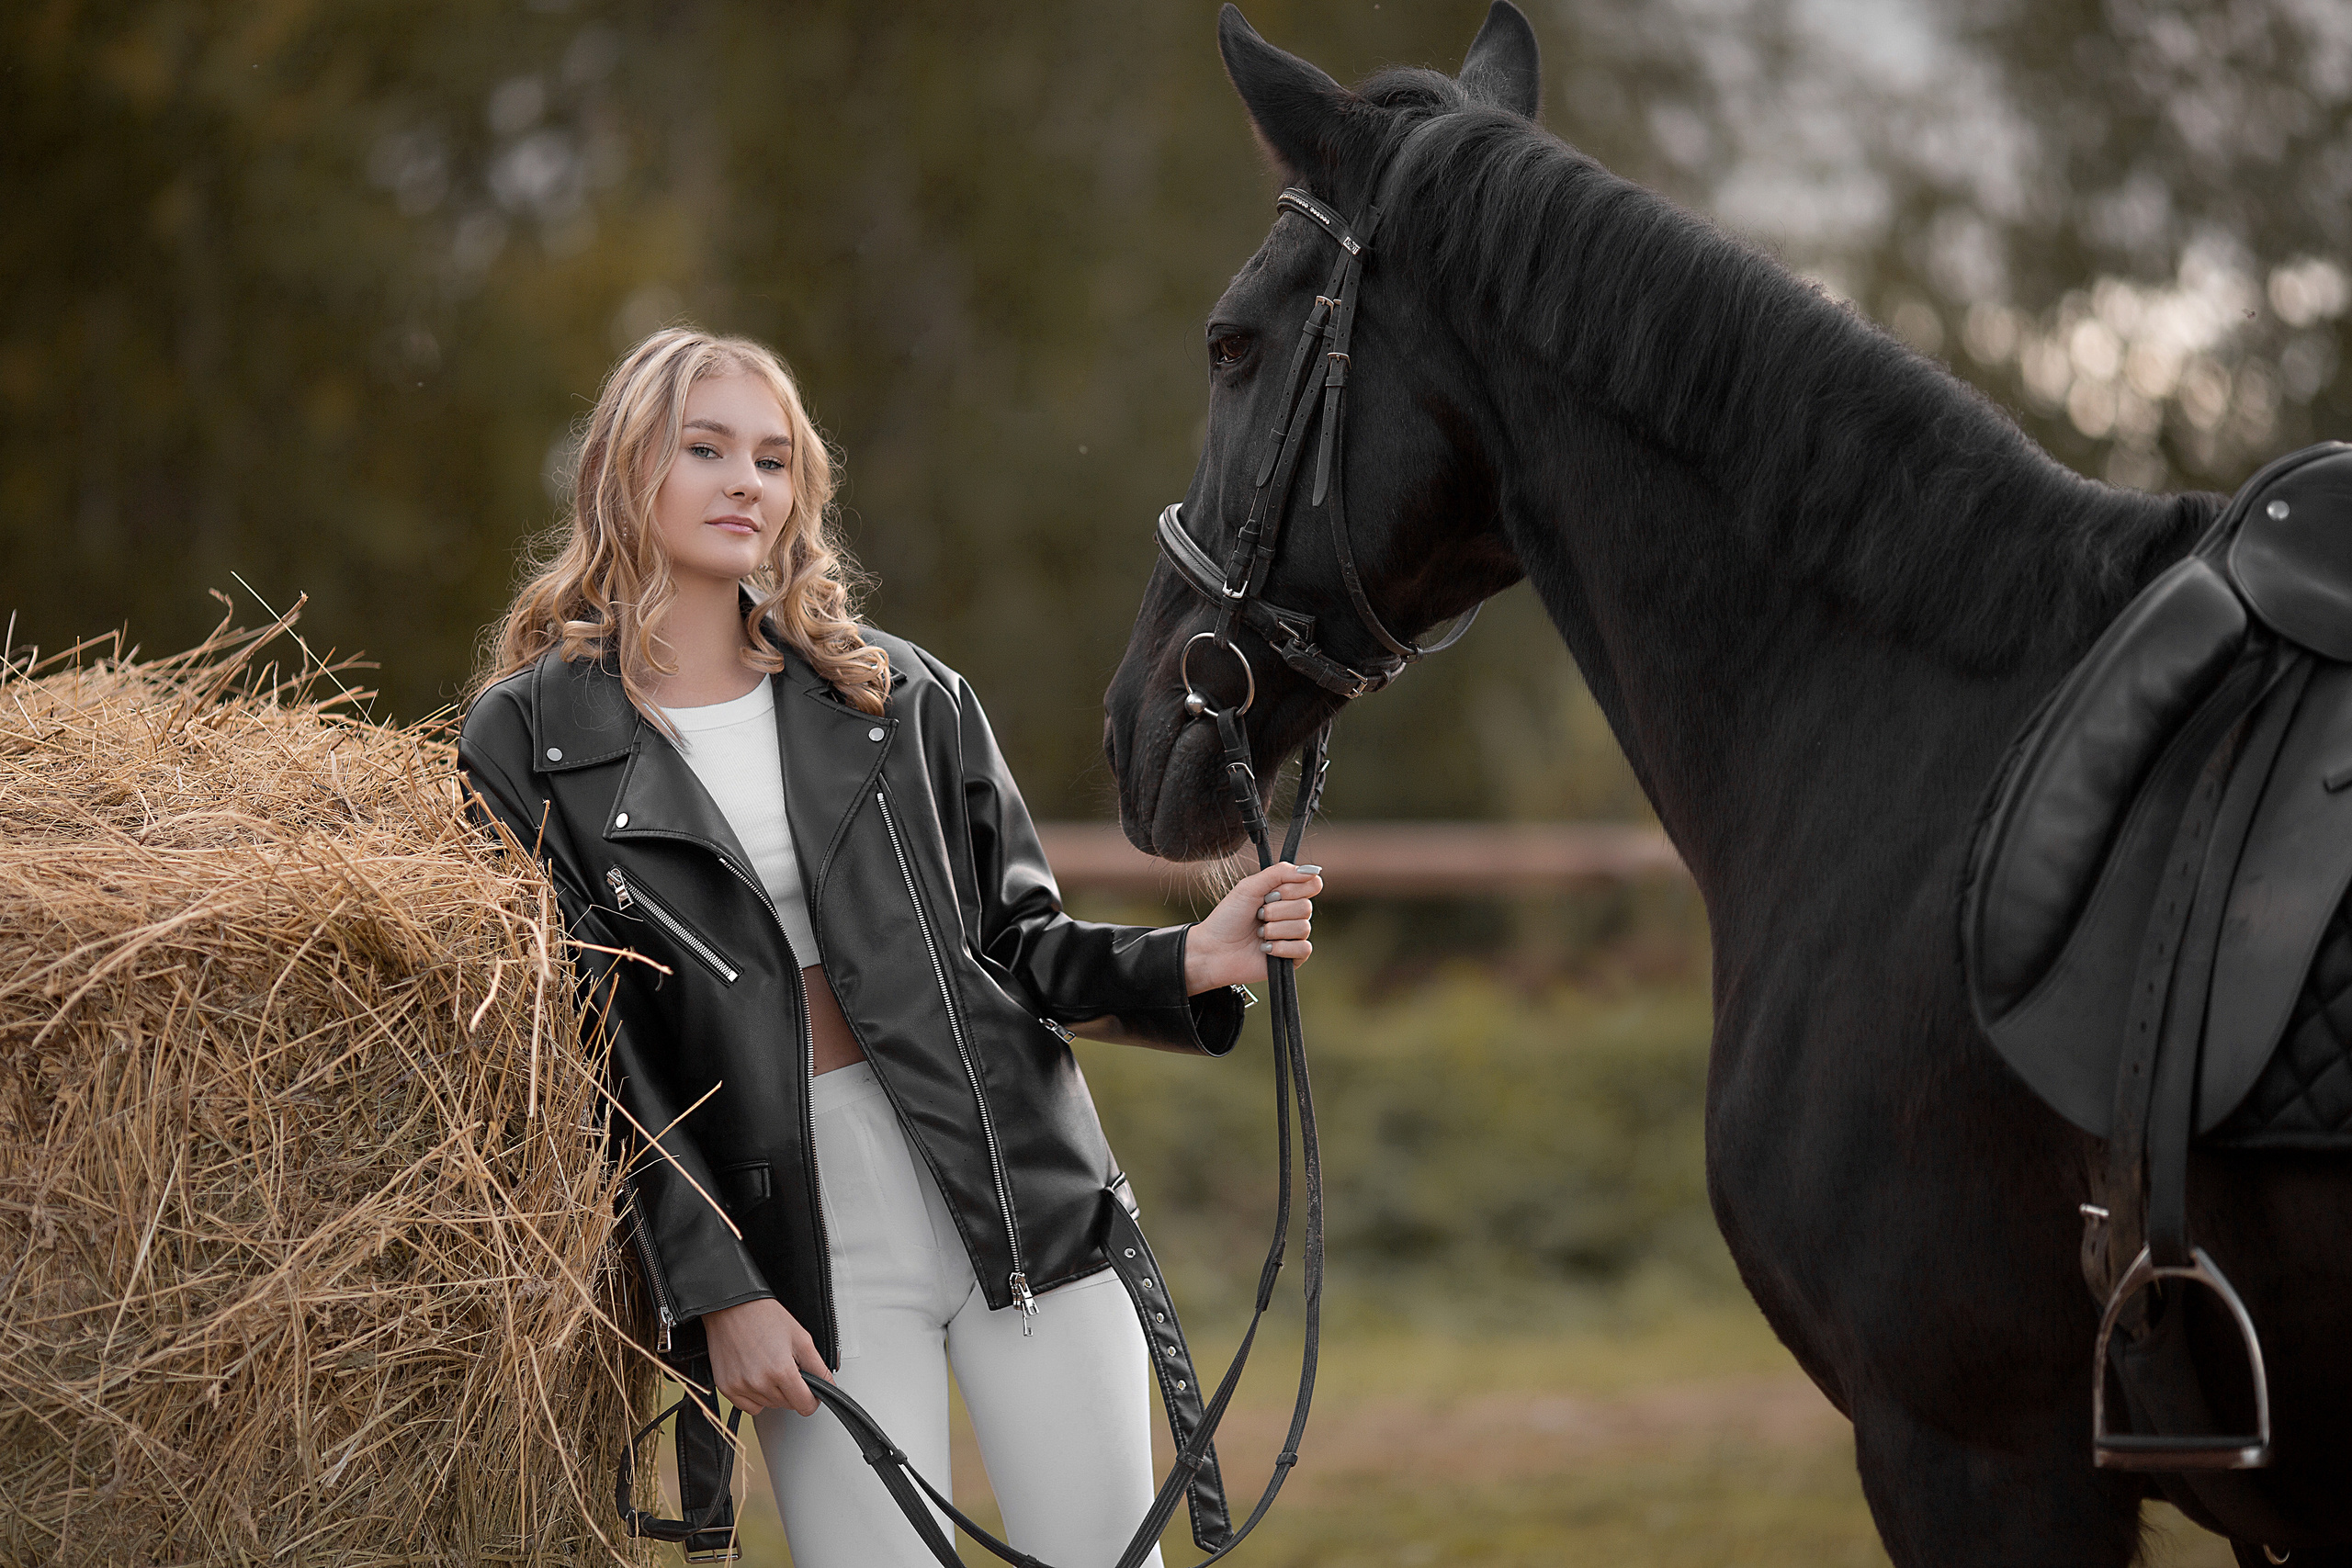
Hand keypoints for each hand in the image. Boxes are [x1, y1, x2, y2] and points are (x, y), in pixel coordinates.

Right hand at [703, 1297, 829, 1415]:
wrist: (732, 1307)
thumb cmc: (765, 1316)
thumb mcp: (801, 1337)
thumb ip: (818, 1367)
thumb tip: (828, 1387)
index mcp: (781, 1371)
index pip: (805, 1406)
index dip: (812, 1399)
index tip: (811, 1391)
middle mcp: (760, 1383)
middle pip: (787, 1405)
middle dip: (793, 1390)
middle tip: (787, 1366)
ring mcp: (740, 1387)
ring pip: (769, 1405)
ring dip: (774, 1392)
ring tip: (769, 1365)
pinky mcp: (726, 1388)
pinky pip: (749, 1406)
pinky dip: (756, 1397)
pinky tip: (756, 1376)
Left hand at [1184, 862, 1322, 991]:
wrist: (1213, 949)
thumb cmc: (1228, 918)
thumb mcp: (1250, 887)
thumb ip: (1280, 873)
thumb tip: (1312, 870)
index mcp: (1285, 895)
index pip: (1313, 884)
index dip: (1294, 888)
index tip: (1271, 893)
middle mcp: (1293, 914)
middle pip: (1307, 907)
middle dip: (1276, 911)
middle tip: (1258, 915)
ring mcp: (1293, 937)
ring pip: (1303, 928)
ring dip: (1274, 930)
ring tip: (1258, 933)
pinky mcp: (1292, 959)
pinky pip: (1303, 949)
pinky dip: (1281, 947)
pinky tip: (1265, 948)